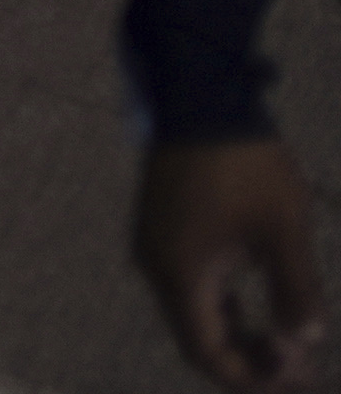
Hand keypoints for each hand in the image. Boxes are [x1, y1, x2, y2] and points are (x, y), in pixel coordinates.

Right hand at [143, 138, 324, 387]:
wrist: (199, 96)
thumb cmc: (244, 164)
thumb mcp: (283, 228)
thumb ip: (296, 290)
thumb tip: (305, 340)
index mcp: (181, 272)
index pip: (209, 352)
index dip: (253, 377)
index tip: (299, 379)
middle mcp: (158, 266)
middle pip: (198, 339)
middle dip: (250, 363)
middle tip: (301, 373)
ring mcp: (156, 247)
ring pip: (195, 314)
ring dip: (239, 337)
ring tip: (289, 348)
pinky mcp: (164, 231)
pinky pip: (192, 288)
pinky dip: (226, 310)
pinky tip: (261, 312)